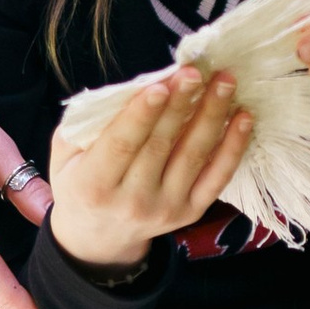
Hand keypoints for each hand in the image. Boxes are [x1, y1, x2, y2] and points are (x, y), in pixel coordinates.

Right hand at [48, 65, 252, 271]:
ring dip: (212, 117)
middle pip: (161, 146)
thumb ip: (90, 121)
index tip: (162, 84)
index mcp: (94, 184)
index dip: (143, 114)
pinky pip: (217, 178)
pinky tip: (243, 118)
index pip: (122, 144)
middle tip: (197, 72)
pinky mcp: (190, 212)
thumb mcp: (66, 152)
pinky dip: (233, 148)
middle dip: (181, 105)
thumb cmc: (79, 181)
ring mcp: (165, 209)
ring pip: (194, 157)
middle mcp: (131, 202)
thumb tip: (133, 86)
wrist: (97, 237)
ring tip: (225, 83)